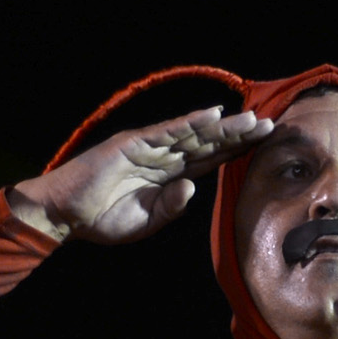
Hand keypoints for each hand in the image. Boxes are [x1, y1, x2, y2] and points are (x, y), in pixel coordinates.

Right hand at [11, 105, 274, 243]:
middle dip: (239, 136)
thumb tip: (192, 188)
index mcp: (169, 176)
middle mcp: (163, 157)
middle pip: (209, 143)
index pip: (210, 161)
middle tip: (271, 126)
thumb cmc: (103, 219)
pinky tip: (213, 117)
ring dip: (223, 127)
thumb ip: (170, 207)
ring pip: (193, 134)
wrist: (66, 214)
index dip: (236, 152)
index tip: (264, 146)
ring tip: (252, 121)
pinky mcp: (132, 144)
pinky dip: (189, 124)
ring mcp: (149, 148)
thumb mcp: (146, 221)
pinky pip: (166, 132)